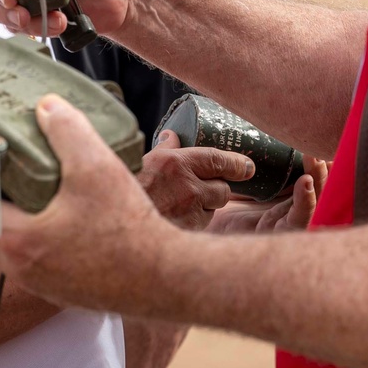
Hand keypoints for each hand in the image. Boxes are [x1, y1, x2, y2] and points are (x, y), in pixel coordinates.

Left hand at [0, 94, 181, 315]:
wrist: (162, 279)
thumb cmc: (127, 227)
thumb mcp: (97, 167)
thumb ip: (67, 131)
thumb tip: (45, 105)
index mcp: (18, 237)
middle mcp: (18, 264)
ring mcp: (35, 280)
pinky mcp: (54, 286)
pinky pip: (11, 258)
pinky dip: (0, 234)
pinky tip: (22, 218)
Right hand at [138, 129, 253, 230]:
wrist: (118, 220)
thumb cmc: (131, 187)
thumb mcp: (148, 161)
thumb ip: (166, 148)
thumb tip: (174, 135)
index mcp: (177, 163)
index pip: (218, 160)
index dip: (237, 164)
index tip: (248, 167)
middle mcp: (187, 187)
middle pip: (222, 189)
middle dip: (218, 189)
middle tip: (206, 188)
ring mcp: (189, 212)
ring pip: (213, 209)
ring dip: (206, 207)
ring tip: (186, 204)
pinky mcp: (188, 232)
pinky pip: (201, 224)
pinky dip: (196, 221)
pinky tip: (181, 218)